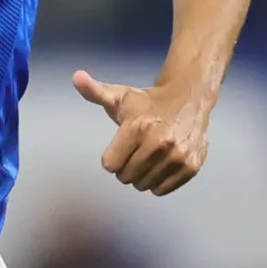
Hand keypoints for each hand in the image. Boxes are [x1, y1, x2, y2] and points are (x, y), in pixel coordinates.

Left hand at [72, 68, 212, 194]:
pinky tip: (162, 163)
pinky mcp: (190, 167)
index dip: (112, 156)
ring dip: (142, 175)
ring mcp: (176, 157)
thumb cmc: (149, 101)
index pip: (110, 165)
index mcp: (137, 127)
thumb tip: (76, 77)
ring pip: (143, 185)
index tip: (122, 144)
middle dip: (127, 166)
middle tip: (136, 150)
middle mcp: (159, 143)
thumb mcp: (120, 96)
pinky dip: (158, 181)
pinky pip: (161, 190)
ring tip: (150, 156)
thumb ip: (94, 91)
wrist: (189, 98)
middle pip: (125, 177)